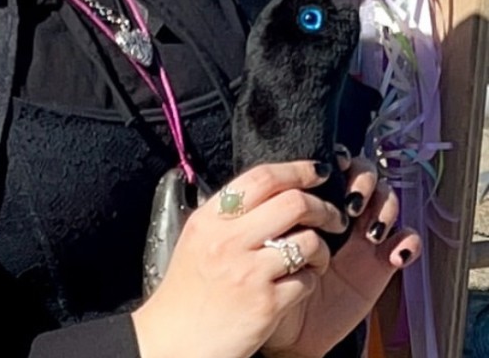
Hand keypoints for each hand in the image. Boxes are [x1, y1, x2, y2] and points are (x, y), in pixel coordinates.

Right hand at [132, 161, 346, 357]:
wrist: (176, 340)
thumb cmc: (188, 292)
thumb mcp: (197, 240)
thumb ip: (224, 216)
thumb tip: (263, 193)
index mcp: (210, 219)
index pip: (260, 177)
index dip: (295, 169)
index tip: (316, 171)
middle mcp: (228, 239)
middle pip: (292, 202)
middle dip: (323, 207)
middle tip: (333, 216)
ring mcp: (248, 271)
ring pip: (308, 241)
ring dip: (322, 248)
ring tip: (317, 257)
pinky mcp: (267, 304)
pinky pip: (307, 281)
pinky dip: (312, 281)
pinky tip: (301, 285)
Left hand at [262, 149, 421, 357]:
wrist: (283, 330)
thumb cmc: (264, 283)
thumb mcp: (258, 244)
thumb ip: (265, 216)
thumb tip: (269, 189)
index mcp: (309, 202)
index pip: (333, 164)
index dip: (339, 159)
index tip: (332, 167)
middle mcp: (338, 213)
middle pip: (365, 173)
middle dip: (363, 179)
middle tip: (350, 203)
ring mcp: (361, 236)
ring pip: (388, 200)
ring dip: (385, 207)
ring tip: (368, 231)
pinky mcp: (381, 263)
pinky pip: (406, 241)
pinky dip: (407, 240)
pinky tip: (393, 253)